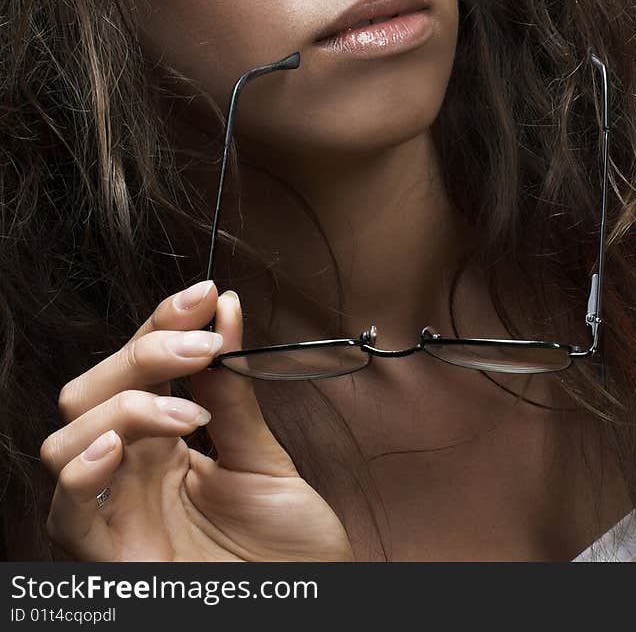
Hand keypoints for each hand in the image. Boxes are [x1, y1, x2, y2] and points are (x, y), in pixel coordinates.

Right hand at [40, 281, 353, 561]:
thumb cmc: (288, 549)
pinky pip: (67, 514)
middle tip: (201, 346)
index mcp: (164, 443)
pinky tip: (119, 447)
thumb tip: (224, 309)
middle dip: (140, 352)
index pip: (139, 365)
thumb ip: (234, 392)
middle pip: (91, 391)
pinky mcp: (112, 560)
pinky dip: (82, 472)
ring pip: (65, 440)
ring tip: (185, 412)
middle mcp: (130, 472)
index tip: (203, 295)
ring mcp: (116, 514)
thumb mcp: (264, 459)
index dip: (162, 323)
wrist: (308, 609)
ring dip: (122, 406)